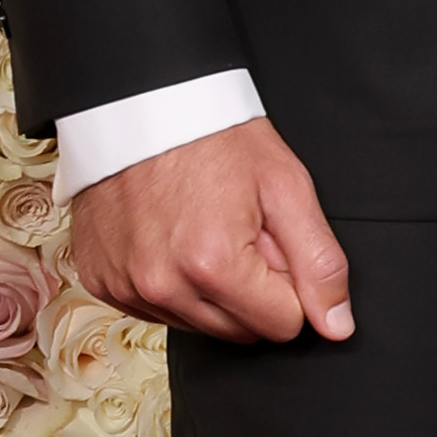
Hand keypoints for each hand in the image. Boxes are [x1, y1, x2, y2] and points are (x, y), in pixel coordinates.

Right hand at [67, 116, 354, 344]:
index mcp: (212, 265)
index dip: (288, 283)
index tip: (271, 242)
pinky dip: (170, 284)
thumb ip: (319, 262)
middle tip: (239, 231)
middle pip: (240, 332)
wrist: (142, 104)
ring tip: (202, 229)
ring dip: (211, 291)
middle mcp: (162, 285)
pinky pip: (155, 309)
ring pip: (199, 326)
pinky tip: (169, 237)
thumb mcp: (286, 187)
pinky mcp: (101, 283)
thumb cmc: (213, 136)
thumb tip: (335, 325)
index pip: (282, 324)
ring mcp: (125, 287)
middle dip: (252, 291)